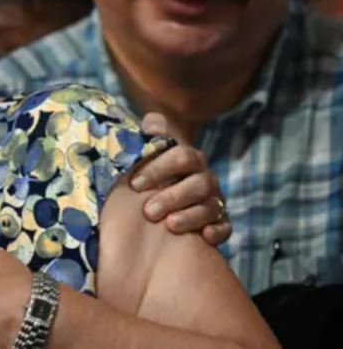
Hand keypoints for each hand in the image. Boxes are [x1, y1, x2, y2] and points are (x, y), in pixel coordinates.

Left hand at [130, 113, 231, 246]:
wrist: (159, 202)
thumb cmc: (149, 175)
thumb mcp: (145, 155)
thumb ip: (148, 137)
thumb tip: (151, 123)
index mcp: (187, 159)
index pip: (181, 156)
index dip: (159, 168)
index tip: (135, 183)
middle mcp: (204, 178)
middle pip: (199, 183)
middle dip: (173, 196)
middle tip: (148, 211)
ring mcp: (214, 201)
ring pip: (210, 206)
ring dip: (191, 216)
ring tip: (169, 225)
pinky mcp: (220, 222)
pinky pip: (225, 227)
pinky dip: (217, 231)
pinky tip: (204, 236)